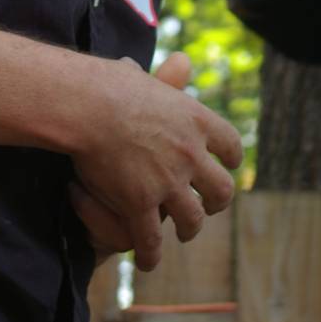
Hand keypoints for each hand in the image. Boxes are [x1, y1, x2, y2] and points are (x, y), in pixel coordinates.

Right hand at [71, 51, 241, 272]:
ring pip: (192, 219)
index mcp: (197, 120)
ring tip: (183, 233)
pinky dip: (151, 254)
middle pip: (221, 189)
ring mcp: (169, 182)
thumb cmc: (110, 84)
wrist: (89, 105)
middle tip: (208, 206)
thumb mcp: (150, 78)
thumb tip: (180, 60)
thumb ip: (167, 78)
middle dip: (217, 201)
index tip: (227, 165)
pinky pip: (152, 240)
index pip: (231, 146)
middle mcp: (191, 154)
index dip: (230, 159)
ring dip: (189, 229)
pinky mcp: (141, 205)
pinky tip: (147, 260)